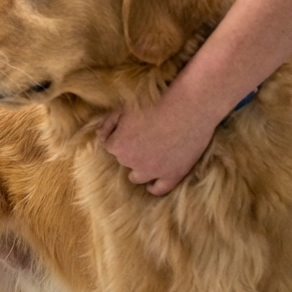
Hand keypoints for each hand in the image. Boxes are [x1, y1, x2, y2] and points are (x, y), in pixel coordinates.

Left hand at [99, 97, 216, 195]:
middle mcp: (131, 162)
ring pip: (137, 177)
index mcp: (117, 146)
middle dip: (130, 151)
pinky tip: (152, 185)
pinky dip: (154, 188)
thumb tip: (102, 135)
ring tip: (146, 162)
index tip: (128, 129)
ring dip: (138, 170)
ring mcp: (152, 171)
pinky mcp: (173, 174)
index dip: (119, 136)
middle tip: (144, 138)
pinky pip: (159, 189)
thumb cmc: (156, 102)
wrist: (189, 107)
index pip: (110, 145)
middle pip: (124, 160)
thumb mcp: (125, 108)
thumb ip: (110, 123)